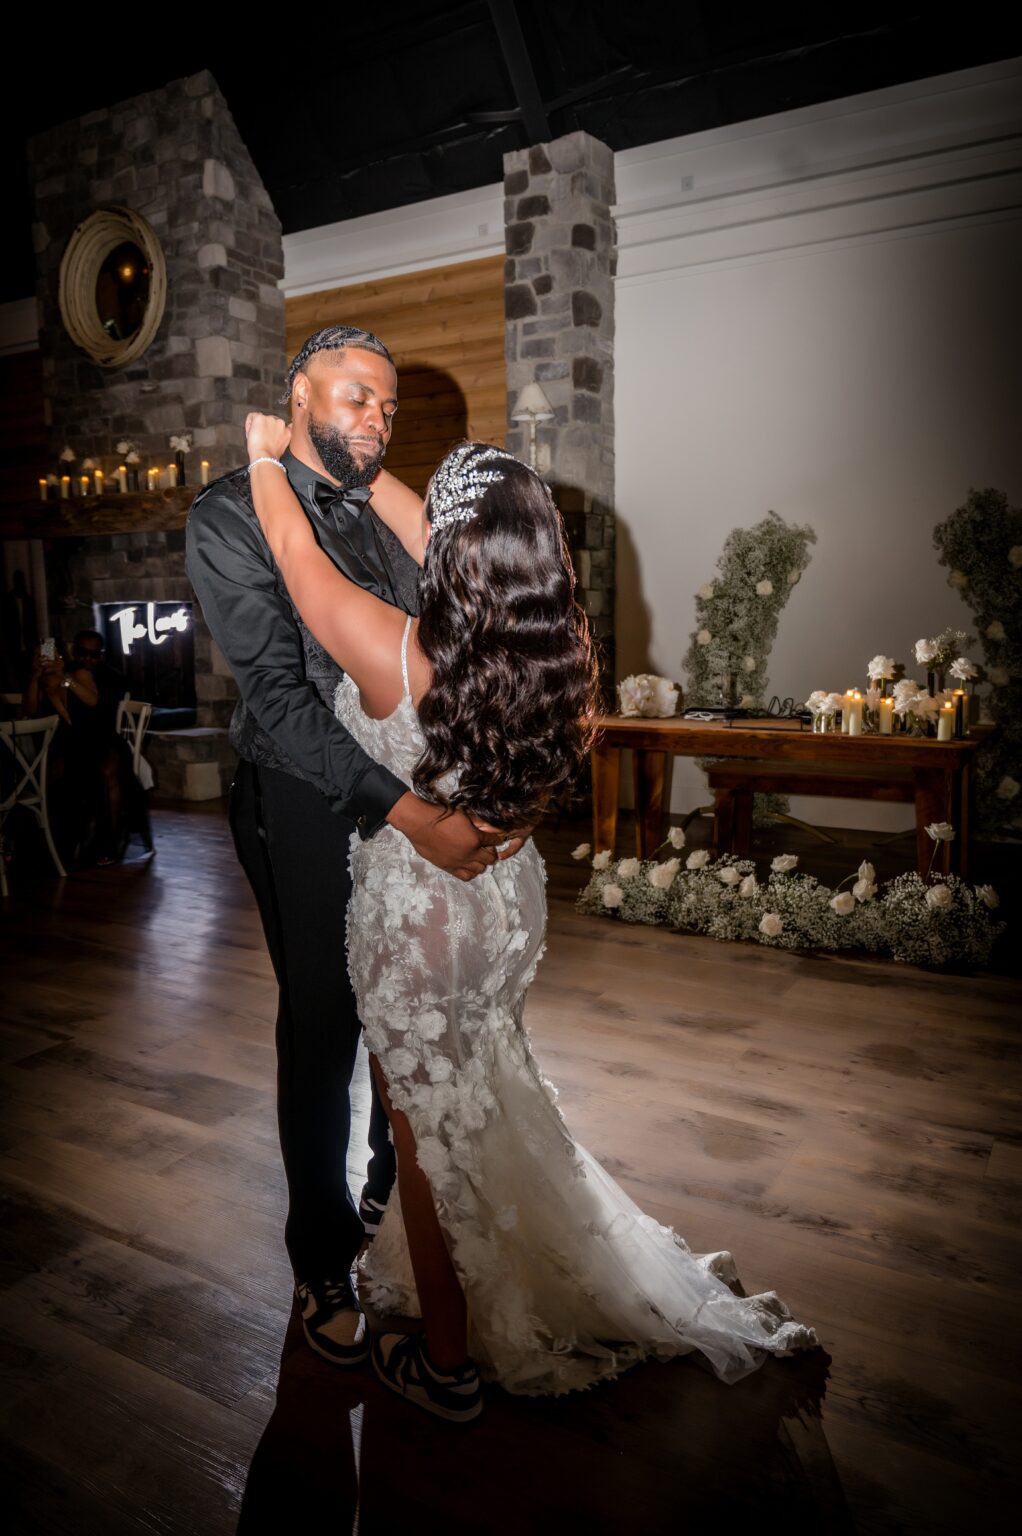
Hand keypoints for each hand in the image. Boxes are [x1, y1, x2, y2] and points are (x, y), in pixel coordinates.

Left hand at [245, 413, 291, 462]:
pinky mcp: (260, 418)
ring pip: (261, 418)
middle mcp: (281, 423)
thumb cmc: (270, 456)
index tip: (269, 436)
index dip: (274, 430)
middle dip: (265, 427)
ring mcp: (271, 419)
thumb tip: (273, 434)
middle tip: (261, 439)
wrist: (265, 456)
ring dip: (257, 425)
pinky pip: (252, 416)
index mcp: (287, 431)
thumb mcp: (280, 447)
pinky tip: (250, 433)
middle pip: (270, 421)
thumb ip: (279, 438)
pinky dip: (249, 423)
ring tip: (255, 437)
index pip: (281, 426)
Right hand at [387, 794, 525, 880]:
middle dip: (491, 852)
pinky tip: (468, 864)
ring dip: (481, 862)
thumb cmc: (441, 814)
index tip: (495, 838)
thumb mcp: (464, 814)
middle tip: (486, 846)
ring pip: (480, 869)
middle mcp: (470, 853)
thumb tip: (490, 826)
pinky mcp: (449, 867)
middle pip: (490, 858)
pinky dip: (470, 871)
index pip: (495, 841)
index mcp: (475, 838)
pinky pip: (466, 876)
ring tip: (477, 856)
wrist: (420, 823)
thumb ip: (478, 822)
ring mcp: (459, 862)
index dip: (497, 839)